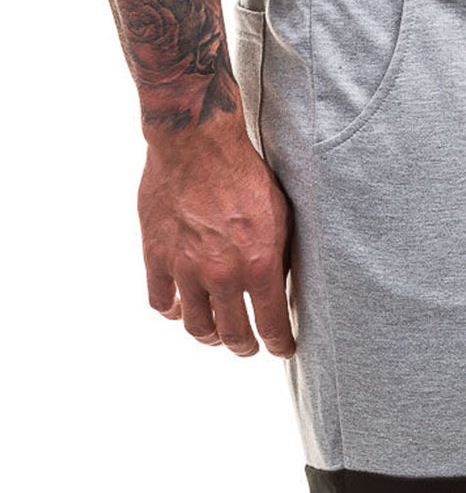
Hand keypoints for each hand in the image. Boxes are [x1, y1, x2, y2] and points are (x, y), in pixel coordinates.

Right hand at [138, 121, 295, 357]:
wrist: (197, 143)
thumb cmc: (247, 176)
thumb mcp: (282, 219)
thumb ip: (280, 259)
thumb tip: (282, 290)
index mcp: (259, 266)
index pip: (272, 327)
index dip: (280, 346)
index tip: (282, 350)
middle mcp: (222, 274)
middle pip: (233, 336)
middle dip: (245, 348)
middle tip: (250, 347)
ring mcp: (185, 267)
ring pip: (196, 327)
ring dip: (210, 336)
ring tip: (217, 332)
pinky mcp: (156, 255)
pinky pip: (161, 302)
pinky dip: (173, 312)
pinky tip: (183, 308)